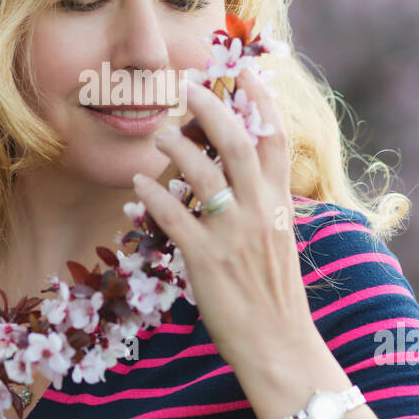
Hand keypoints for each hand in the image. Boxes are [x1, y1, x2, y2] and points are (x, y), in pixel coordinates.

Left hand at [132, 67, 315, 370]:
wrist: (280, 346)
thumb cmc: (275, 294)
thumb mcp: (280, 239)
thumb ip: (265, 203)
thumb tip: (243, 173)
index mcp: (280, 204)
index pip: (277, 140)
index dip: (262, 101)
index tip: (246, 72)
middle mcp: (260, 212)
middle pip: (238, 144)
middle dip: (213, 108)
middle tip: (188, 86)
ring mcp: (233, 235)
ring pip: (203, 174)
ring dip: (177, 148)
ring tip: (160, 134)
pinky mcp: (206, 260)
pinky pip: (174, 218)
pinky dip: (153, 197)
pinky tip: (137, 185)